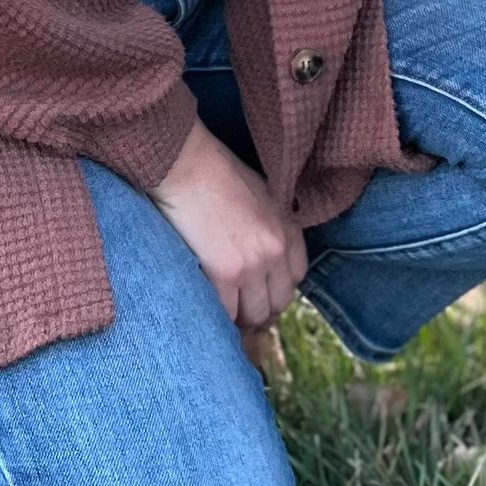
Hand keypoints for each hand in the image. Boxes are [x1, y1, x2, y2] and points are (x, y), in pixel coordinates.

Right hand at [148, 118, 308, 329]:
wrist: (188, 166)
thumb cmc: (217, 173)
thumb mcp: (262, 195)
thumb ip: (269, 226)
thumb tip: (260, 252)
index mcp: (288, 228)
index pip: (296, 277)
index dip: (277, 289)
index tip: (261, 292)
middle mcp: (277, 249)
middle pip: (279, 301)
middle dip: (262, 310)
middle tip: (241, 311)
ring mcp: (253, 264)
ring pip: (256, 314)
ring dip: (242, 320)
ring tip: (225, 316)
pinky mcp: (225, 274)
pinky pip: (228, 313)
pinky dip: (220, 318)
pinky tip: (209, 311)